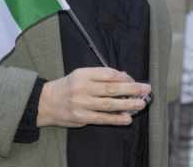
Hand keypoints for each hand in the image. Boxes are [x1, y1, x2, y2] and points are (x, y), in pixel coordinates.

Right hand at [36, 67, 150, 127]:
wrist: (45, 102)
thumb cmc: (69, 87)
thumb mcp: (81, 75)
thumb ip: (101, 76)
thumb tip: (126, 78)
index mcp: (83, 74)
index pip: (108, 73)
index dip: (124, 77)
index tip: (135, 80)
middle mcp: (82, 88)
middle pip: (111, 88)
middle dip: (132, 89)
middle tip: (146, 89)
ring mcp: (81, 104)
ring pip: (109, 104)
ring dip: (128, 104)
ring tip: (141, 104)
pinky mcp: (81, 117)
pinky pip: (102, 118)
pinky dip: (116, 119)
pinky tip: (128, 118)